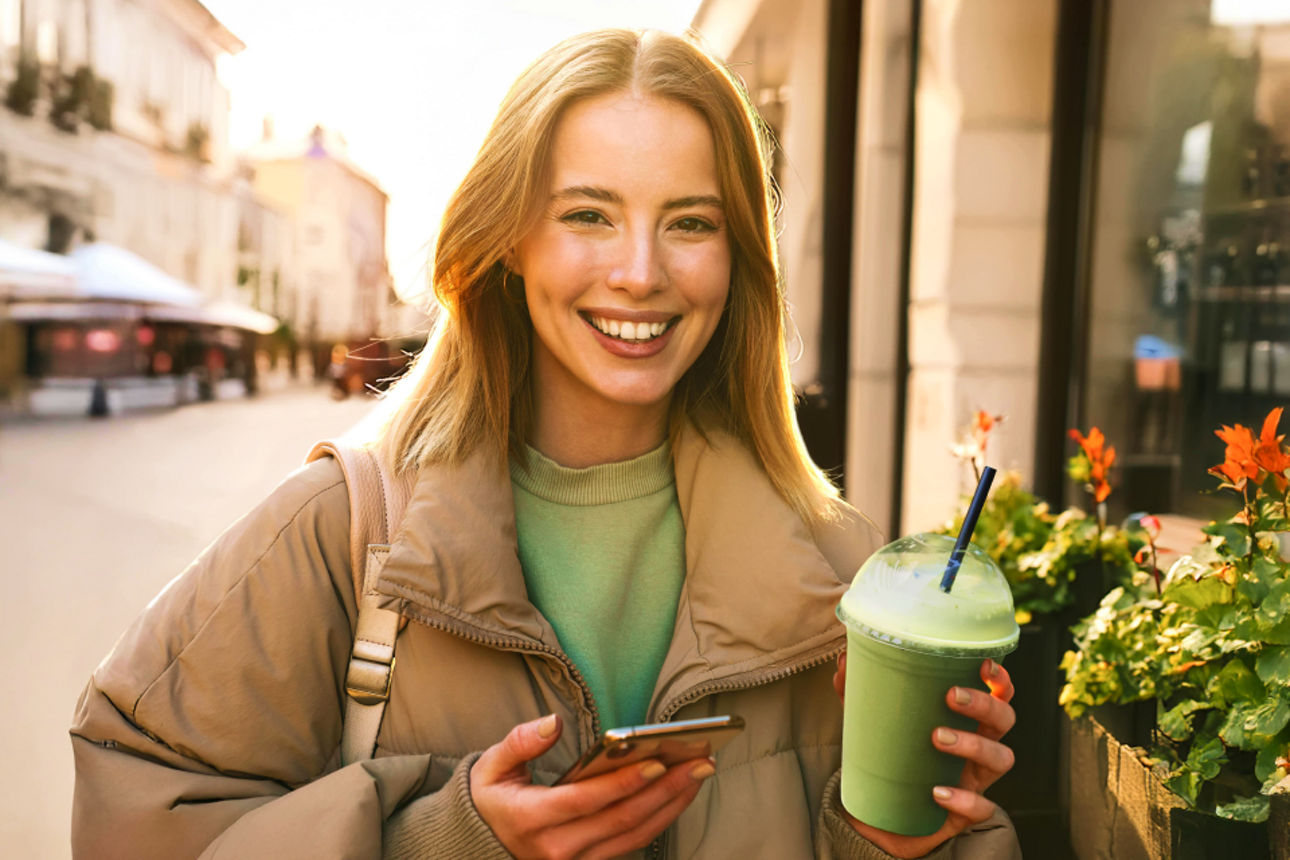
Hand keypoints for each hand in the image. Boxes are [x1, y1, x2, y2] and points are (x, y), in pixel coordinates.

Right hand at [470, 714, 714, 859]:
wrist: (481, 843)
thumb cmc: (491, 798)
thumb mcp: (491, 766)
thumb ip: (520, 742)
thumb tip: (552, 723)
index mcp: (531, 818)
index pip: (586, 801)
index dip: (623, 783)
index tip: (656, 763)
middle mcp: (557, 848)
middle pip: (621, 819)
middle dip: (665, 790)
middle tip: (698, 762)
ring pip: (634, 835)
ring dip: (671, 805)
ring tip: (699, 773)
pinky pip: (632, 844)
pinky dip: (660, 819)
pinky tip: (679, 794)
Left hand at [832, 653, 1016, 859]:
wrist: (875, 815)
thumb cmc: (885, 759)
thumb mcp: (870, 722)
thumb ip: (857, 690)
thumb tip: (844, 659)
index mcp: (963, 720)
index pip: (997, 694)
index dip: (999, 679)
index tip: (983, 664)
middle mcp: (977, 747)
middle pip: (1004, 720)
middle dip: (985, 704)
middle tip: (950, 696)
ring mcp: (974, 780)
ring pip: (1000, 759)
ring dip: (975, 744)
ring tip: (937, 737)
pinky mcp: (964, 813)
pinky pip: (981, 807)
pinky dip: (964, 799)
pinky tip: (937, 792)